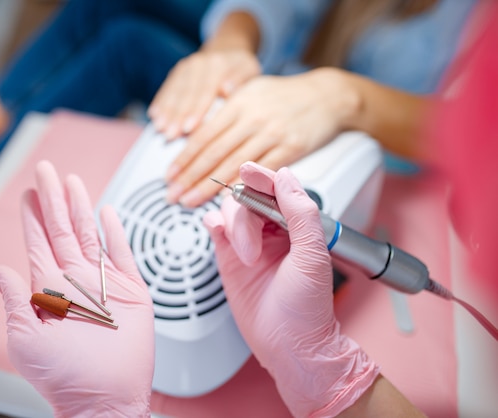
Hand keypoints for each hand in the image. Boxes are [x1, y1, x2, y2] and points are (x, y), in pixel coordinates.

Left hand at [0, 160, 154, 417]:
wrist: (106, 397)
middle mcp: (74, 280)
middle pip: (61, 228)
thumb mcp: (25, 340)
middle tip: (47, 170)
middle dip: (53, 198)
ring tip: (73, 182)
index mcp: (48, 289)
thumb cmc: (64, 376)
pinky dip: (115, 231)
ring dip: (80, 206)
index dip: (31, 215)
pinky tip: (108, 213)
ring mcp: (102, 282)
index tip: (28, 192)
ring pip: (88, 233)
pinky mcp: (129, 289)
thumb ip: (14, 301)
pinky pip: (121, 252)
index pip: (37, 242)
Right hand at [148, 47, 260, 140]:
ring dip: (165, 112)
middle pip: (186, 94)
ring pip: (174, 92)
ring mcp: (186, 66)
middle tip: (170, 135)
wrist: (228, 49)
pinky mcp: (177, 71)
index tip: (189, 129)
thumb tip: (228, 89)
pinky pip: (167, 88)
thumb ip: (240, 81)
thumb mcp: (249, 72)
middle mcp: (199, 63)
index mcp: (218, 65)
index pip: (205, 92)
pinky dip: (160, 102)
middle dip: (177, 116)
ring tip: (159, 129)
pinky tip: (153, 116)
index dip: (196, 111)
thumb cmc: (242, 70)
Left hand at [166, 68, 360, 206]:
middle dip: (189, 178)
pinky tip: (226, 199)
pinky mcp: (290, 149)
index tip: (169, 175)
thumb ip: (225, 111)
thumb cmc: (285, 96)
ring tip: (190, 200)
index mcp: (238, 104)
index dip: (184, 158)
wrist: (328, 96)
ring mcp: (272, 134)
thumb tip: (197, 131)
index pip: (203, 135)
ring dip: (208, 187)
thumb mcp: (250, 91)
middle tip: (172, 195)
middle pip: (213, 153)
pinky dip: (242, 187)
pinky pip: (261, 172)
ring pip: (233, 166)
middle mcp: (252, 119)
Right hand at [203, 161, 378, 416]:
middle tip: (253, 243)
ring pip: (229, 212)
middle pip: (248, 199)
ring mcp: (249, 243)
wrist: (289, 344)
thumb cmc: (308, 307)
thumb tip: (286, 176)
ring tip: (247, 257)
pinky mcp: (229, 258)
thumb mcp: (312, 255)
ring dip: (234, 228)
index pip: (277, 190)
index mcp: (297, 227)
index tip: (248, 170)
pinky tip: (218, 233)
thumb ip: (301, 212)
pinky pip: (215, 229)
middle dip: (247, 215)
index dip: (262, 178)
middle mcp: (273, 232)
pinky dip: (212, 224)